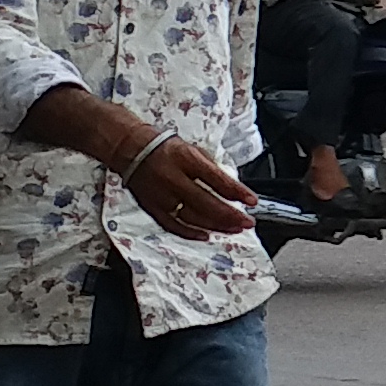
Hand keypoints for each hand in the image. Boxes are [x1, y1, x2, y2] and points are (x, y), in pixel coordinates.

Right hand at [120, 132, 259, 238]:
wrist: (133, 150)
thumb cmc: (167, 149)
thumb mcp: (194, 151)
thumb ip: (212, 170)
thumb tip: (232, 189)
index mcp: (186, 160)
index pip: (217, 179)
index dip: (237, 192)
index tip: (252, 202)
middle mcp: (173, 179)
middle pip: (206, 203)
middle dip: (231, 216)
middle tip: (247, 222)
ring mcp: (160, 196)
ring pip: (192, 218)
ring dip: (216, 226)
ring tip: (233, 229)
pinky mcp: (151, 208)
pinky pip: (173, 226)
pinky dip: (191, 233)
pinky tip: (206, 235)